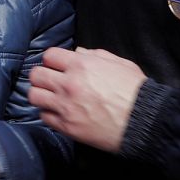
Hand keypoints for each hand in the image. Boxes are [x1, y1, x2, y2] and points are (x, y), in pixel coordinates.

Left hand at [28, 47, 146, 152]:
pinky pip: (44, 117)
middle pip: (36, 75)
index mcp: (81, 65)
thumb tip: (77, 53)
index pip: (49, 56)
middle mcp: (69, 83)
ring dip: (41, 95)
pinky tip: (59, 113)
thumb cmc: (135, 91)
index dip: (53, 61)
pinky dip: (49, 114)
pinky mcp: (67, 126)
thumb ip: (95, 55)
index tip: (58, 67)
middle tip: (51, 82)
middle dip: (42, 77)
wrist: (144, 121)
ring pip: (34, 96)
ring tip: (51, 98)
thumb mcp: (119, 64)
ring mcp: (65, 106)